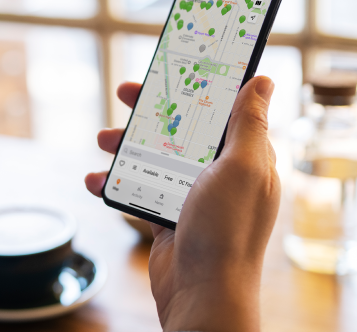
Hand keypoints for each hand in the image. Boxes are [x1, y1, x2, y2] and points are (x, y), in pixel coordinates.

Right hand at [85, 76, 279, 331]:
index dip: (200, 84)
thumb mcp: (242, 166)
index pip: (224, 108)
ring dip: (126, 145)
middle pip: (182, 128)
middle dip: (151, 111)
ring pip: (155, 156)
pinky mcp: (167, 217)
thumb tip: (263, 80)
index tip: (176, 65)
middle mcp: (220, 173)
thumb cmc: (227, 230)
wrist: (202, 293)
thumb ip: (249, 123)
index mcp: (245, 157)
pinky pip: (138, 189)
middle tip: (125, 92)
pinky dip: (114, 182)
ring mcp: (192, 196)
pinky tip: (93, 178)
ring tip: (102, 139)